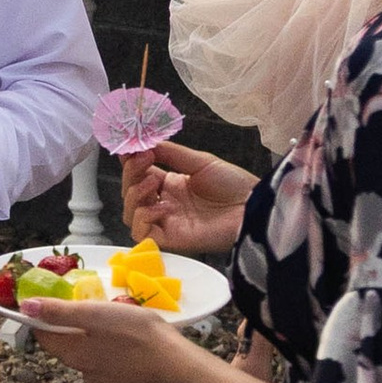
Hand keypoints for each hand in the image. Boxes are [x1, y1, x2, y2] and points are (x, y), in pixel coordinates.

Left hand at [15, 296, 199, 382]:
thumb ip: (60, 312)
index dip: (47, 319)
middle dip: (78, 332)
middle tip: (101, 316)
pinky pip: (113, 375)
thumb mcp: (97, 313)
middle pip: (70, 349)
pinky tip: (135, 354)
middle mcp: (84, 373)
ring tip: (124, 334)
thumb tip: (26, 307)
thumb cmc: (139, 334)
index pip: (46, 336)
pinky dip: (118, 364)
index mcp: (74, 352)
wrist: (179, 367)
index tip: (60, 306)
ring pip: (92, 362)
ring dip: (100, 348)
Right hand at [120, 139, 252, 257]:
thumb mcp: (200, 161)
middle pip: (130, 192)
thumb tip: (144, 143)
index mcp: (170, 184)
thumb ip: (170, 153)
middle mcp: (164, 203)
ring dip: (134, 194)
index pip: (138, 174)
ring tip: (153, 182)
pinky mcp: (170, 239)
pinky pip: (141, 233)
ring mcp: (166, 222)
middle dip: (131, 173)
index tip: (130, 147)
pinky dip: (143, 217)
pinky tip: (162, 206)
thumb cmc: (233, 185)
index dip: (130, 162)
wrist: (251, 206)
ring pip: (130, 213)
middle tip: (145, 159)